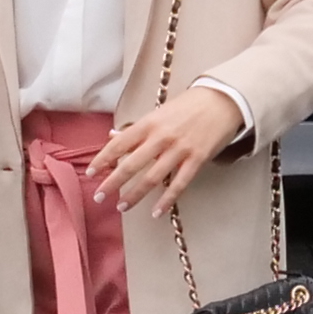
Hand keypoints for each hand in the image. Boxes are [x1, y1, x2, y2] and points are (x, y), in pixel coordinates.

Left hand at [87, 85, 242, 211]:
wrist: (222, 100)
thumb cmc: (188, 106)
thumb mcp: (159, 112)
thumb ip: (137, 128)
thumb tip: (112, 137)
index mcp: (149, 123)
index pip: (119, 144)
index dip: (103, 160)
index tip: (90, 173)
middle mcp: (162, 137)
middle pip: (131, 164)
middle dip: (112, 183)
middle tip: (99, 197)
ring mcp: (180, 149)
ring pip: (152, 178)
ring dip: (134, 195)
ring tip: (121, 207)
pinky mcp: (197, 160)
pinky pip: (178, 185)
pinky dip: (166, 201)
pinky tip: (155, 212)